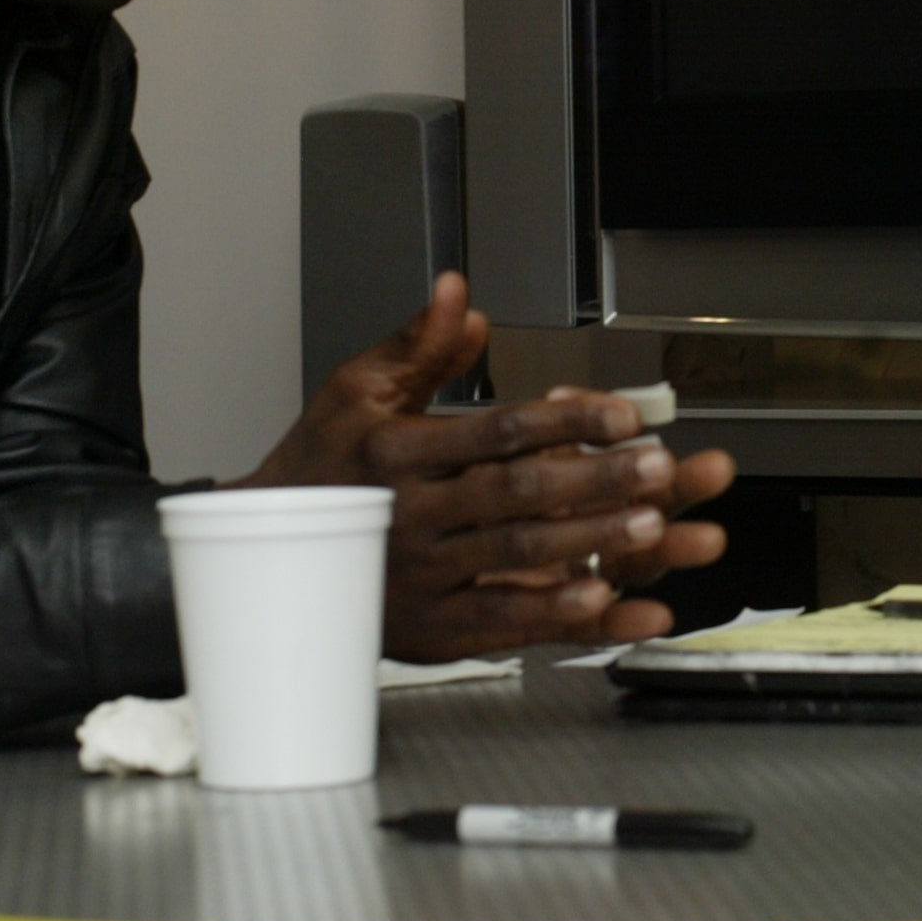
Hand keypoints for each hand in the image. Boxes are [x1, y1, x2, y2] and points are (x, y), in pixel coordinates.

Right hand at [250, 273, 734, 660]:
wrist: (263, 553)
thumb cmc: (320, 466)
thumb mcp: (355, 390)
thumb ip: (418, 346)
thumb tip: (459, 296)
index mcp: (400, 449)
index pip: (497, 429)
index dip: (565, 421)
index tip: (624, 414)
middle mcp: (412, 511)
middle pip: (517, 491)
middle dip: (595, 479)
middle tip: (657, 468)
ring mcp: (422, 572)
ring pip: (516, 554)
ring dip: (588, 540)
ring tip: (650, 526)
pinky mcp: (430, 624)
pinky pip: (498, 619)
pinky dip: (550, 613)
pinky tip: (598, 598)